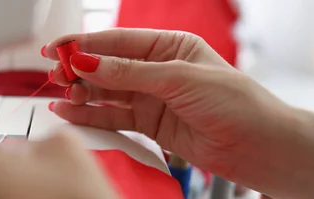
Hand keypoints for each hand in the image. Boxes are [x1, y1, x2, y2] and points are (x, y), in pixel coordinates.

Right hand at [42, 29, 304, 188]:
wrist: (258, 146)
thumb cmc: (235, 103)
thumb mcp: (179, 78)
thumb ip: (130, 72)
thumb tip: (89, 61)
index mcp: (169, 46)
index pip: (118, 41)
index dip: (85, 43)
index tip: (58, 49)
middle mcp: (157, 69)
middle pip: (107, 66)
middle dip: (79, 68)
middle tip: (55, 74)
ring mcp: (151, 97)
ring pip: (106, 92)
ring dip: (81, 92)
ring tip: (60, 95)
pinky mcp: (148, 123)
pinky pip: (112, 115)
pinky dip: (90, 114)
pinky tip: (69, 112)